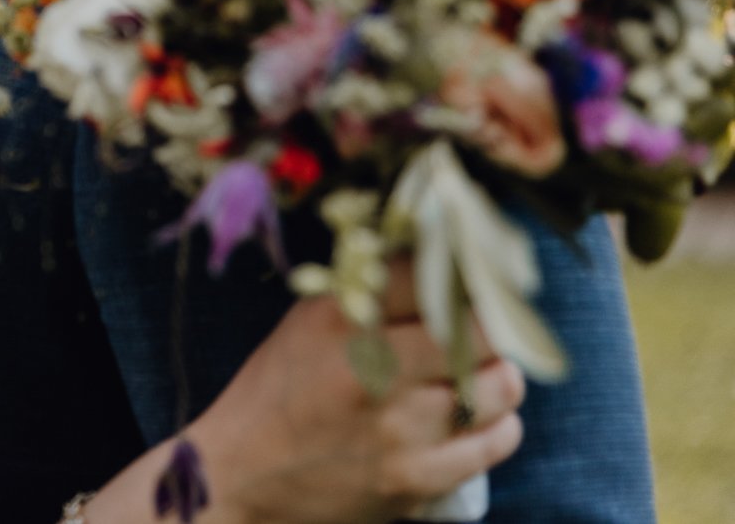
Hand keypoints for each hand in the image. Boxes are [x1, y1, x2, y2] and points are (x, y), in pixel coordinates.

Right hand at [188, 287, 525, 523]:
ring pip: (500, 385)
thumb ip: (367, 296)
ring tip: (482, 374)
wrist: (241, 476)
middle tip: (482, 328)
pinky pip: (495, 441)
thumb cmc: (274, 392)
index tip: (464, 276)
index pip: (429, 273)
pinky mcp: (416, 477)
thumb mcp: (306, 324)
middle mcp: (372, 368)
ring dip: (499, 374)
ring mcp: (399, 427)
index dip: (456, 271)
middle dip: (489, 325)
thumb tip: (434, 262)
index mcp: (339, 319)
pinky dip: (498, 424)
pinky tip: (480, 417)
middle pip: (481, 329)